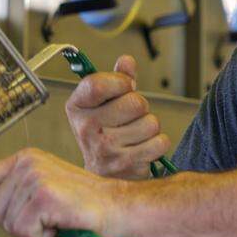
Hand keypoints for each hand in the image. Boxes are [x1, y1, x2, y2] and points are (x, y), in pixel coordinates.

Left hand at [0, 148, 125, 236]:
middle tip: (42, 223)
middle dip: (13, 224)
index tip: (4, 216)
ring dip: (32, 233)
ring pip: (7, 223)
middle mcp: (27, 162)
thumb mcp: (43, 187)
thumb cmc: (83, 205)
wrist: (118, 208)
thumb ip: (15, 192)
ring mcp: (35, 177)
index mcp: (25, 158)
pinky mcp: (44, 196)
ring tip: (56, 223)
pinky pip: (23, 231)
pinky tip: (61, 230)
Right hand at [65, 55, 171, 179]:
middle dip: (140, 107)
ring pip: (151, 123)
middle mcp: (86, 129)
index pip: (99, 84)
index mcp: (77, 107)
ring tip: (136, 134)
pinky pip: (160, 142)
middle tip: (130, 117)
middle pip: (135, 102)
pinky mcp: (126, 166)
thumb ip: (117, 80)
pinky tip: (143, 148)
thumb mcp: (104, 103)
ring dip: (150, 127)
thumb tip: (127, 61)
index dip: (121, 82)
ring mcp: (105, 149)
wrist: (100, 176)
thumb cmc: (104, 132)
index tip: (125, 86)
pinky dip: (158, 143)